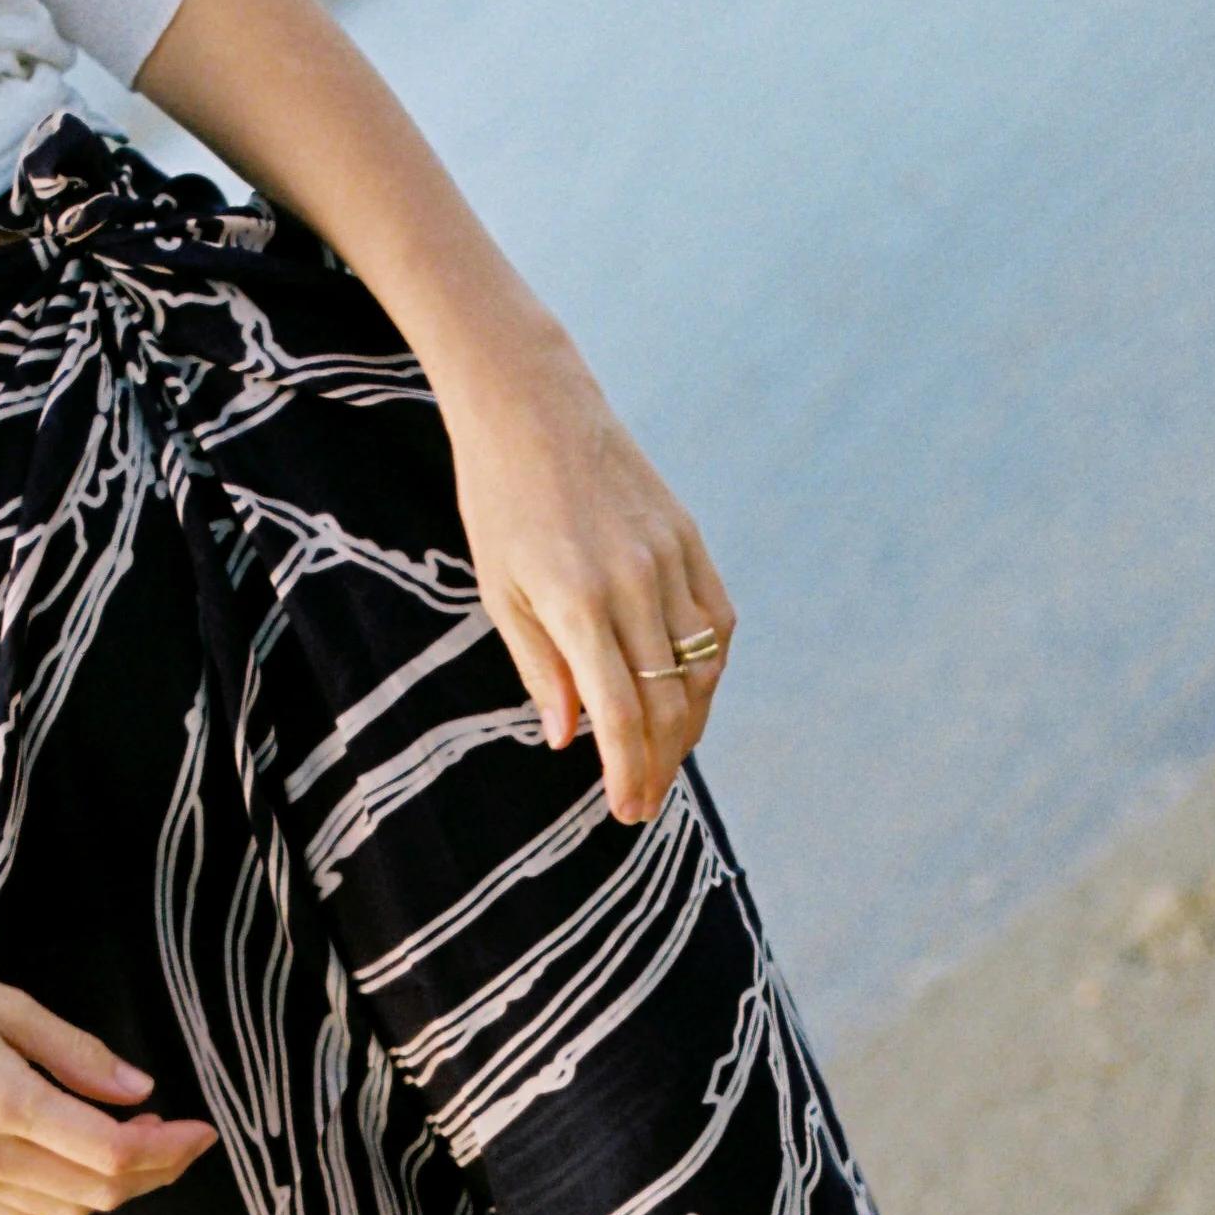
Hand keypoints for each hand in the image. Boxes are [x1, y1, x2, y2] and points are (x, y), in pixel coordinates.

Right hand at [0, 941, 215, 1214]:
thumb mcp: (7, 1004)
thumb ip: (79, 1054)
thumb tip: (141, 1092)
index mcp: (4, 1103)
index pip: (113, 1152)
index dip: (170, 1149)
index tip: (202, 1131)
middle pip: (97, 1192)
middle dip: (153, 1173)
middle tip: (178, 1138)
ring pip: (66, 1213)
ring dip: (113, 1189)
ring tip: (133, 1144)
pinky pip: (26, 1214)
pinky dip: (67, 1198)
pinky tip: (77, 1161)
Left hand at [441, 337, 736, 827]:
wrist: (534, 404)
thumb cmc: (499, 501)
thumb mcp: (498, 590)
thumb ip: (538, 666)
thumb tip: (568, 738)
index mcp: (578, 600)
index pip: (623, 712)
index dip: (630, 771)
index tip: (628, 810)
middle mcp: (635, 581)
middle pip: (670, 700)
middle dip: (660, 763)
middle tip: (643, 803)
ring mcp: (670, 556)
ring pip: (702, 666)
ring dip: (689, 725)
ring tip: (665, 760)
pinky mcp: (689, 537)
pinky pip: (716, 621)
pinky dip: (709, 669)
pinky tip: (690, 696)